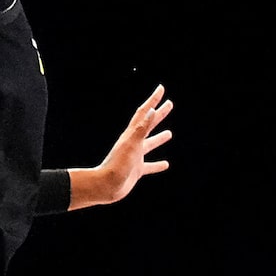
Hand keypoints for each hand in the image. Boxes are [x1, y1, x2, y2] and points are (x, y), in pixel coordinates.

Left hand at [71, 85, 173, 208]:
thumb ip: (141, 128)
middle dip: (159, 113)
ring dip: (159, 138)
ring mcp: (135, 156)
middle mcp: (133, 143)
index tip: (161, 89)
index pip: (144, 113)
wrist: (106, 186)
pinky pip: (150, 165)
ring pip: (150, 144)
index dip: (153, 100)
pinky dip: (158, 164)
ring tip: (169, 134)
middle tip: (169, 104)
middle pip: (149, 124)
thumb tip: (152, 111)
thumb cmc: (117, 165)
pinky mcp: (137, 170)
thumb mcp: (131, 145)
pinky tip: (165, 164)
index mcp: (132, 134)